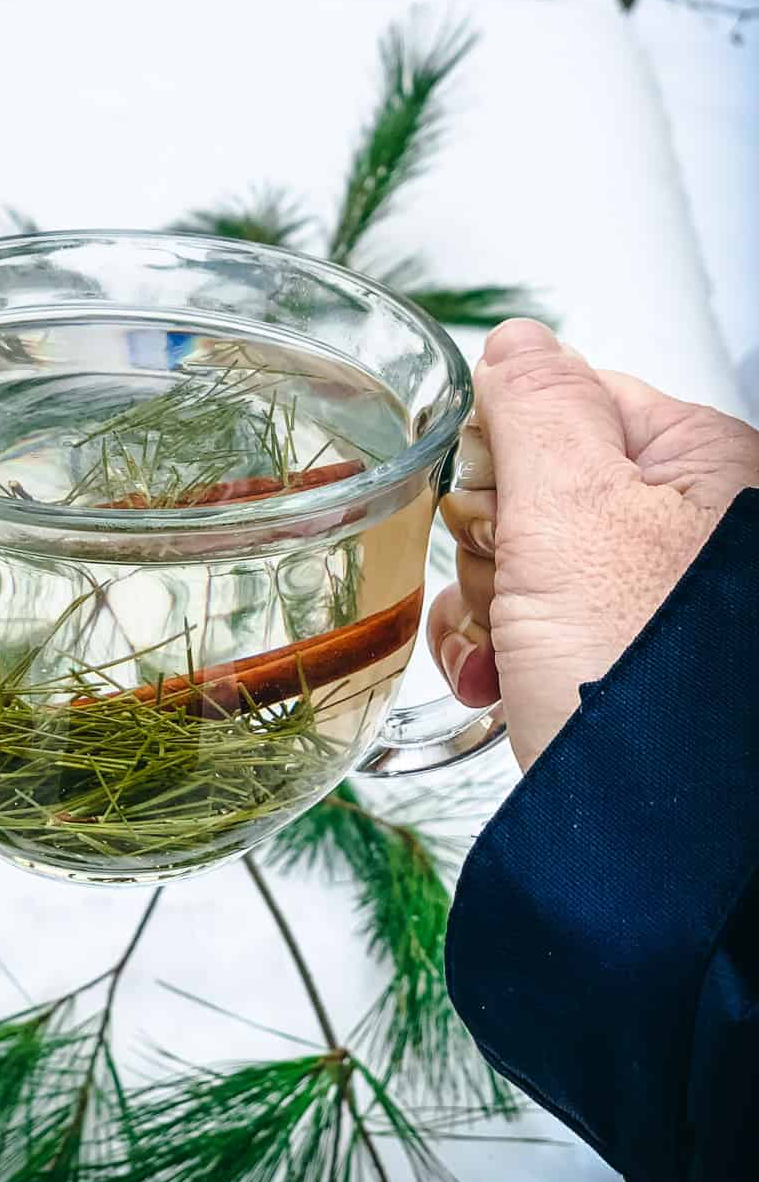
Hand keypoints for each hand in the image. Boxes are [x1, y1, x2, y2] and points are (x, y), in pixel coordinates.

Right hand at [428, 319, 758, 770]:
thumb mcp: (575, 513)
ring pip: (513, 555)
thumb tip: (516, 342)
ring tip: (508, 649)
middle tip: (517, 585)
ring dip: (483, 605)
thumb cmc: (633, 682)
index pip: (567, 400)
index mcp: (698, 464)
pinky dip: (490, 648)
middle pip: (530, 482)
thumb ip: (538, 407)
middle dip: (492, 542)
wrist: (643, 838)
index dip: (507, 449)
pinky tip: (496, 680)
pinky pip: (520, 618)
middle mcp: (680, 526)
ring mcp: (641, 597)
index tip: (497, 501)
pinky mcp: (604, 654)